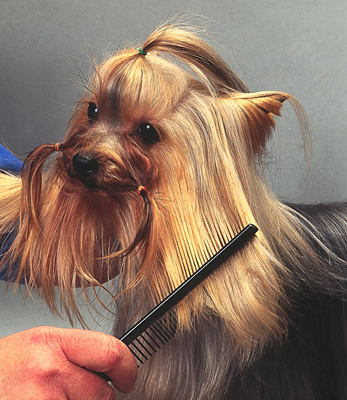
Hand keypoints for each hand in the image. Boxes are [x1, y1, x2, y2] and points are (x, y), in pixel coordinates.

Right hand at [0, 326, 136, 398]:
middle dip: (96, 398)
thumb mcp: (39, 346)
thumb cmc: (4, 369)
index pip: (110, 350)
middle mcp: (48, 370)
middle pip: (102, 393)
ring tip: (50, 398)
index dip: (127, 368)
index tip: (127, 378)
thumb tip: (109, 366)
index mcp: (51, 342)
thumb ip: (74, 352)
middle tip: (76, 395)